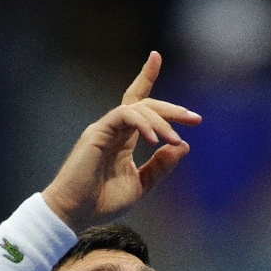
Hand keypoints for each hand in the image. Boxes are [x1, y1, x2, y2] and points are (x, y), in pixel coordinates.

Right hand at [41, 52, 201, 231]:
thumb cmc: (102, 201)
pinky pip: (125, 116)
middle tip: (195, 118)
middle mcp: (114, 129)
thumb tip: (183, 146)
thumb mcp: (141, 184)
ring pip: (138, 108)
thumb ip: (160, 166)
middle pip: (145, 104)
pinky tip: (155, 139)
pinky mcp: (97, 132)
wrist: (75, 213)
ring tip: (175, 140)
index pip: (137, 104)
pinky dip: (143, 124)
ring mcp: (105, 128)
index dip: (146, 77)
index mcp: (123, 139)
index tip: (156, 57)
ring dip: (162, 122)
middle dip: (172, 108)